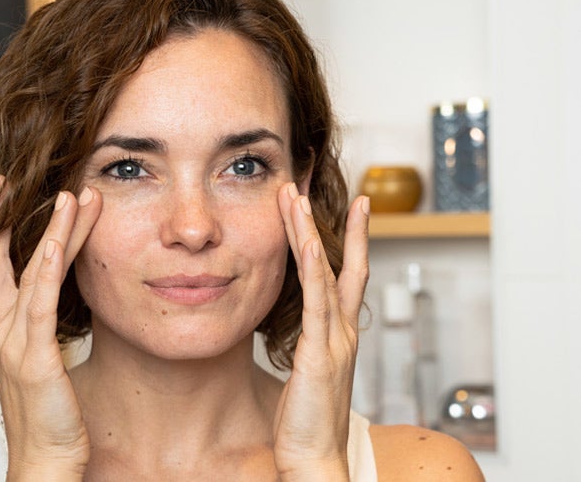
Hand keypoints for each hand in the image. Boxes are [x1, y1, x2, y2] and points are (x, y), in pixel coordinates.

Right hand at [0, 176, 101, 479]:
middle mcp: (4, 325)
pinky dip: (48, 270)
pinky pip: (41, 304)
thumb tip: (58, 296)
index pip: (0, 263)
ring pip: (34, 272)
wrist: (43, 455)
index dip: (4, 226)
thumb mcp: (42, 356)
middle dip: (25, 217)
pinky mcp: (35, 356)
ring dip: (54, 232)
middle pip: (13, 258)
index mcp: (6, 323)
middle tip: (40, 180)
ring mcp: (16, 339)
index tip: (11, 192)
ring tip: (73, 197)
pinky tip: (56, 244)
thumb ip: (44, 324)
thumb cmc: (49, 407)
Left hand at [273, 182, 369, 480]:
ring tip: (295, 198)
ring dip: (309, 233)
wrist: (315, 459)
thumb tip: (305, 330)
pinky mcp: (320, 353)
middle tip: (310, 188)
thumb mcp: (310, 371)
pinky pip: (317, 303)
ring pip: (325, 273)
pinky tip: (308, 243)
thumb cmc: (309, 420)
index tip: (347, 211)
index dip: (348, 241)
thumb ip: (312, 344)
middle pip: (340, 264)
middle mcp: (343, 330)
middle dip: (328, 224)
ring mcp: (335, 340)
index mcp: (339, 334)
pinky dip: (314, 269)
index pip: (345, 276)